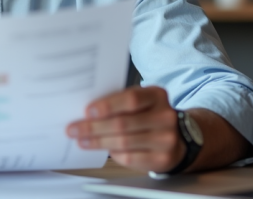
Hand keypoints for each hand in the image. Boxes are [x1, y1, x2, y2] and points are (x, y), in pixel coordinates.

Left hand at [66, 86, 184, 172]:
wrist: (178, 138)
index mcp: (157, 95)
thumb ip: (120, 102)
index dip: (108, 105)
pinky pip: (130, 158)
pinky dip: (113, 153)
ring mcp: (166, 139)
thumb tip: (88, 111)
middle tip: (74, 129)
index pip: (131, 99)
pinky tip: (101, 149)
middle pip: (123, 123)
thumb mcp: (141, 101)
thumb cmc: (150, 115)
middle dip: (94, 127)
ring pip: (124, 142)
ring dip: (98, 142)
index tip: (87, 111)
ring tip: (82, 140)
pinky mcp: (162, 158)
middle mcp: (165, 116)